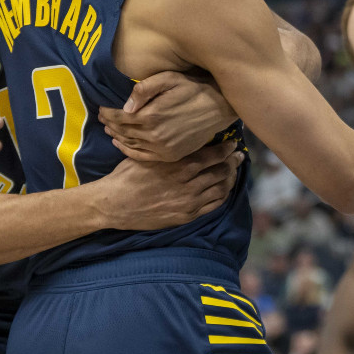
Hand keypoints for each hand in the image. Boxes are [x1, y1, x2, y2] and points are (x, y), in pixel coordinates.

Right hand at [91, 141, 242, 229]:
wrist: (114, 204)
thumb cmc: (128, 175)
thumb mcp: (149, 154)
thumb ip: (172, 149)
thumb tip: (189, 137)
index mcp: (179, 164)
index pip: (214, 155)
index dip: (227, 148)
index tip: (232, 143)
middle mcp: (188, 183)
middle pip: (222, 171)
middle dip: (233, 162)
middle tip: (238, 155)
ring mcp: (189, 201)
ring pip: (221, 188)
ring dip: (230, 178)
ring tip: (234, 170)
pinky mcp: (187, 215)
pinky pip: (213, 205)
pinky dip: (222, 195)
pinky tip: (223, 188)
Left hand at [99, 71, 236, 161]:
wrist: (219, 107)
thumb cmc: (194, 88)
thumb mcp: (169, 79)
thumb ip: (144, 89)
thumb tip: (126, 106)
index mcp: (151, 116)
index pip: (119, 117)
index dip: (107, 113)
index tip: (100, 108)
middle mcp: (154, 135)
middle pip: (123, 131)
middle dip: (110, 124)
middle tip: (102, 118)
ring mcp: (162, 148)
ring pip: (131, 144)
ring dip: (117, 137)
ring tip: (109, 130)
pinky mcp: (170, 155)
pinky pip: (143, 156)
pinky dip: (129, 151)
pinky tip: (122, 145)